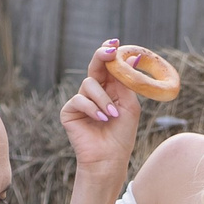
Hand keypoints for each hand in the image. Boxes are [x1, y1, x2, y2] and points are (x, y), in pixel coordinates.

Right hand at [60, 41, 143, 173]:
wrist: (109, 159)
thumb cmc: (122, 134)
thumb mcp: (129, 104)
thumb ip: (127, 82)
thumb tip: (134, 57)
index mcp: (109, 88)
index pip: (108, 66)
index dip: (110, 53)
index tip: (115, 43)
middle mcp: (93, 92)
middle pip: (94, 66)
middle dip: (101, 57)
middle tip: (109, 51)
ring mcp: (80, 101)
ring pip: (89, 84)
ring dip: (103, 99)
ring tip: (112, 115)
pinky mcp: (69, 112)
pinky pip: (79, 100)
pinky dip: (92, 108)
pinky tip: (101, 120)